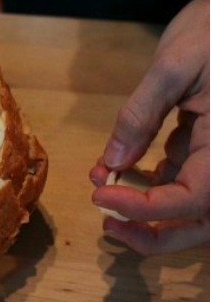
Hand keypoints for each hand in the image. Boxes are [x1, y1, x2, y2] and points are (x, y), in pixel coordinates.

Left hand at [90, 0, 209, 253]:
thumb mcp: (173, 66)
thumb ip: (140, 116)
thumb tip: (111, 163)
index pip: (191, 199)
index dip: (145, 208)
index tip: (101, 197)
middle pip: (202, 223)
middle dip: (155, 235)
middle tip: (109, 225)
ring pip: (195, 207)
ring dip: (154, 214)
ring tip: (108, 197)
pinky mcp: (209, 142)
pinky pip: (187, 177)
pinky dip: (154, 184)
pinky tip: (118, 168)